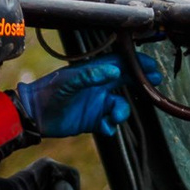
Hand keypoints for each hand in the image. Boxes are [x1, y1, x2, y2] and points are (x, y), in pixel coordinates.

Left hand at [14, 52, 164, 139]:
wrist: (35, 114)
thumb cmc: (49, 92)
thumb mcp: (69, 81)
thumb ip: (91, 75)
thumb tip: (114, 70)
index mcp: (92, 72)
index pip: (118, 63)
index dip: (135, 63)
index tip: (150, 65)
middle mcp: (98, 87)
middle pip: (125, 81)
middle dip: (140, 83)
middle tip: (154, 82)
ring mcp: (97, 104)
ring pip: (120, 106)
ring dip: (121, 112)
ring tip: (113, 116)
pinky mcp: (93, 120)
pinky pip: (110, 123)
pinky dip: (111, 126)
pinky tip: (104, 127)